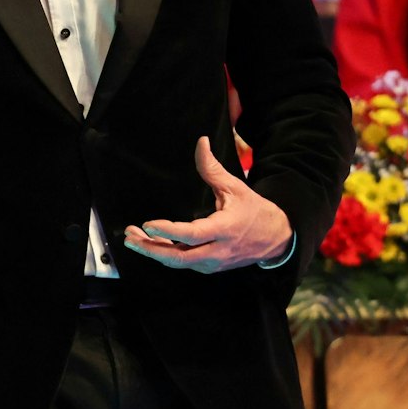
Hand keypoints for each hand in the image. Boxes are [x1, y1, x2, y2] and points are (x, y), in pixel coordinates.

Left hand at [123, 137, 292, 273]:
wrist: (277, 238)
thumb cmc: (254, 211)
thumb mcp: (235, 187)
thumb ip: (212, 168)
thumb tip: (201, 141)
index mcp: (225, 229)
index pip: (192, 235)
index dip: (168, 231)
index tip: (147, 224)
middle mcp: (219, 250)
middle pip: (180, 257)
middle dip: (151, 249)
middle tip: (130, 237)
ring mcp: (214, 262)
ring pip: (179, 262)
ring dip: (154, 252)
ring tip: (133, 238)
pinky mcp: (210, 267)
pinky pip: (184, 263)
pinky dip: (165, 254)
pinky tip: (151, 242)